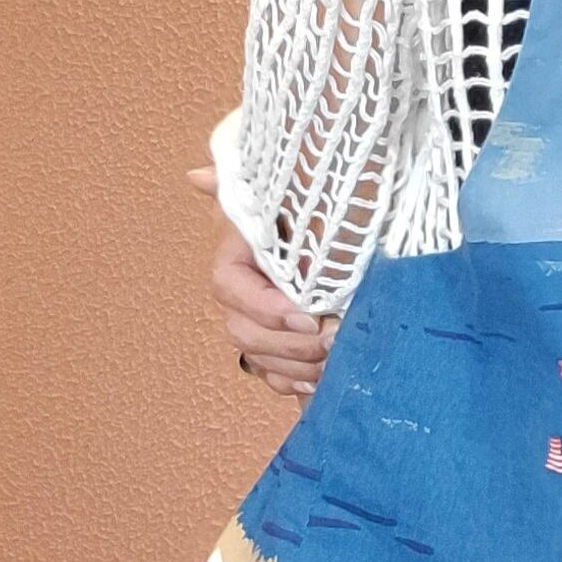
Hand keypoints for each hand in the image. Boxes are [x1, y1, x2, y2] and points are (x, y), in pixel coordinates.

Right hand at [190, 166, 335, 398]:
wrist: (362, 222)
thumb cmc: (332, 202)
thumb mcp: (300, 189)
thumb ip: (251, 185)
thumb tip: (199, 177)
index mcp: (241, 248)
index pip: (229, 284)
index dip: (264, 307)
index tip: (306, 317)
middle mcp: (243, 287)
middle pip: (242, 329)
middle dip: (287, 344)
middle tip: (332, 340)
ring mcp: (258, 319)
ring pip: (257, 357)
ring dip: (294, 366)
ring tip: (333, 363)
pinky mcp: (278, 345)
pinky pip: (272, 375)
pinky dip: (294, 383)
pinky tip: (320, 383)